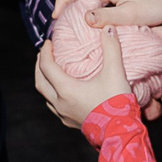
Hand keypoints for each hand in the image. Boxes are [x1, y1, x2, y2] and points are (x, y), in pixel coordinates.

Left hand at [48, 0, 161, 120]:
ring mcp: (64, 115)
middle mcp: (60, 103)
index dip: (45, 52)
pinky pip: (54, 106)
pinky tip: (63, 91)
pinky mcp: (70, 123)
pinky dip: (53, 94)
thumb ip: (111, 48)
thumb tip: (107, 28)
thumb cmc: (117, 104)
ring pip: (45, 96)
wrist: (121, 134)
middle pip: (40, 82)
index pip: (47, 67)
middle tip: (44, 54)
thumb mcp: (115, 73)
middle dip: (39, 66)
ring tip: (51, 71)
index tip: (48, 42)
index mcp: (66, 90)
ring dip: (45, 81)